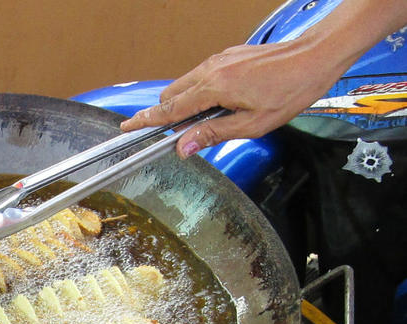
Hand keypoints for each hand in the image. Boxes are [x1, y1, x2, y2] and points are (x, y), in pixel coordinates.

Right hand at [119, 40, 345, 157]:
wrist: (316, 56)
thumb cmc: (291, 90)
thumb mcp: (253, 124)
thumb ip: (213, 134)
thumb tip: (184, 146)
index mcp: (214, 88)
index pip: (170, 109)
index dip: (146, 120)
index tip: (127, 127)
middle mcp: (211, 70)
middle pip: (171, 95)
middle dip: (166, 114)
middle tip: (173, 135)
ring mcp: (219, 60)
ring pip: (186, 85)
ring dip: (185, 104)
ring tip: (205, 122)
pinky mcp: (228, 56)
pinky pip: (202, 76)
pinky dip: (200, 92)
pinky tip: (221, 104)